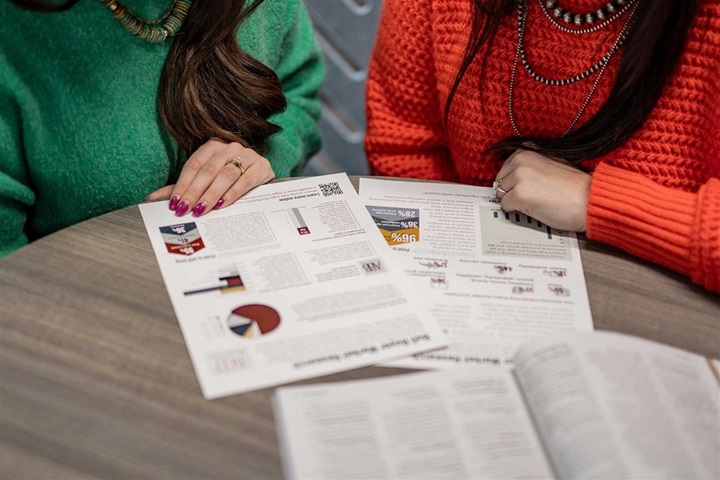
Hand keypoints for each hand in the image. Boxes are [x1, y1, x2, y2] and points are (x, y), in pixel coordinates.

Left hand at [147, 138, 275, 216]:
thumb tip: (153, 198)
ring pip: (224, 175)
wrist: (263, 175)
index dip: (182, 184)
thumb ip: (183, 187)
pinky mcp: (260, 167)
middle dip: (194, 192)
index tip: (174, 203)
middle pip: (207, 171)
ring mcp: (246, 155)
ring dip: (211, 194)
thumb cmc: (232, 178)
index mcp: (212, 146)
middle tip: (184, 209)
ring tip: (200, 209)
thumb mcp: (206, 180)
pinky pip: (244, 181)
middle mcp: (229, 147)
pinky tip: (221, 205)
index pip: (193, 165)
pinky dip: (231, 194)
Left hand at [494, 149, 590, 231]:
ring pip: (501, 193)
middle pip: (500, 181)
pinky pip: (505, 206)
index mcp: (528, 150)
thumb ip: (530, 165)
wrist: (589, 199)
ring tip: (534, 201)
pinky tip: (532, 208)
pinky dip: (515, 210)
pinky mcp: (519, 195)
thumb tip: (514, 175)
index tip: (524, 186)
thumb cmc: (574, 186)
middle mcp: (521, 160)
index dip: (513, 180)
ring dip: (513, 200)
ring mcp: (519, 177)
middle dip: (511, 190)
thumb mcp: (550, 163)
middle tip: (531, 196)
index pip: (505, 168)